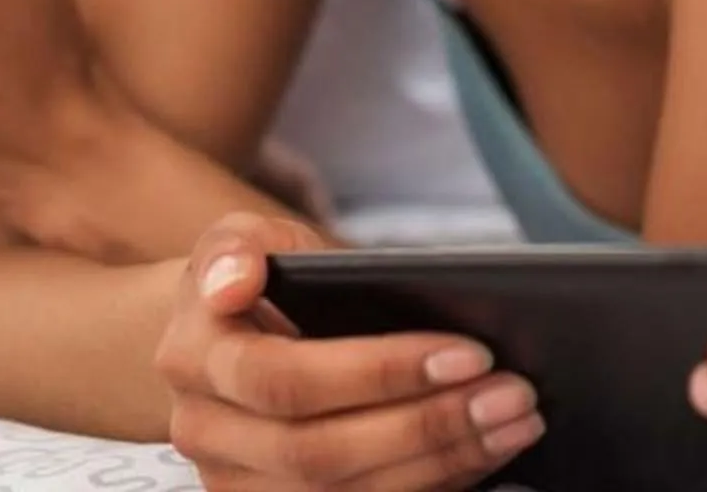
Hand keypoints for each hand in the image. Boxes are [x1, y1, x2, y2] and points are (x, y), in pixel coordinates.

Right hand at [157, 213, 543, 490]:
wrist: (223, 337)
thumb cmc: (254, 281)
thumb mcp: (241, 238)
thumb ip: (236, 246)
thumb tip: (234, 278)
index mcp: (192, 360)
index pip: (286, 380)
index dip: (379, 372)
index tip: (470, 350)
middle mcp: (205, 435)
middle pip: (319, 452)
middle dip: (427, 423)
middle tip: (512, 391)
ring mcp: (238, 487)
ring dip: (442, 461)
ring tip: (514, 420)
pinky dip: (433, 484)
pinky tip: (484, 452)